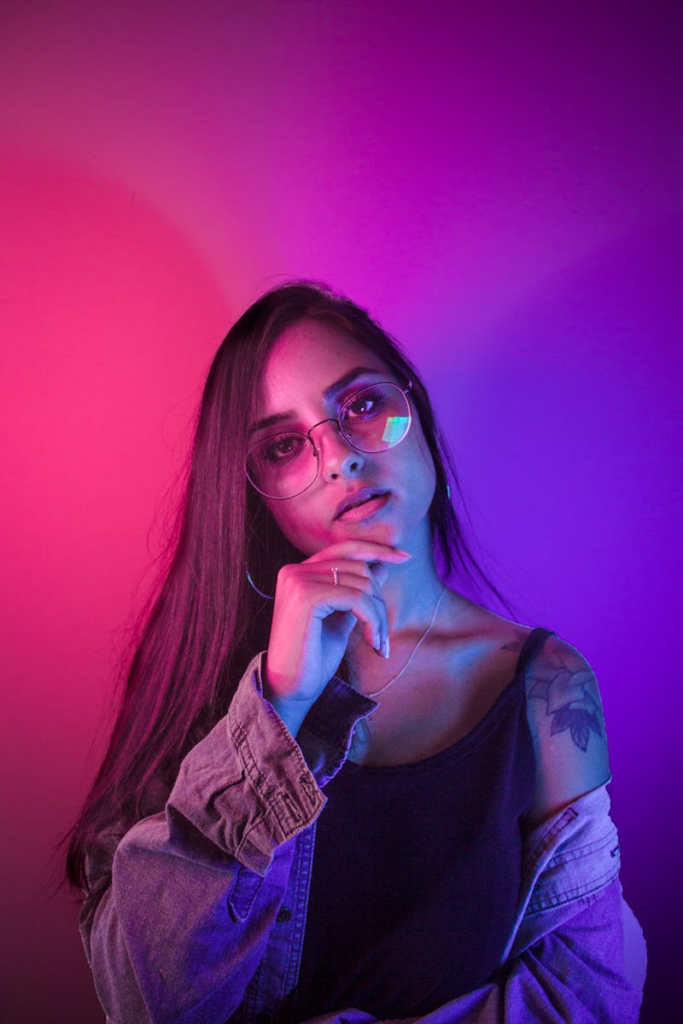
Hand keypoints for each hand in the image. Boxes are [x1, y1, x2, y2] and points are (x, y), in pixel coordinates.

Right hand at [264, 541, 410, 733]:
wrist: (290, 690)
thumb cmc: (313, 658)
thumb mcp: (341, 619)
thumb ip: (356, 591)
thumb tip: (381, 565)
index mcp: (299, 572)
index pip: (345, 548)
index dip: (377, 549)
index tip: (404, 557)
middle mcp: (294, 570)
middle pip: (359, 568)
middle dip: (380, 601)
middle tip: (383, 637)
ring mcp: (297, 580)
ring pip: (362, 584)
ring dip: (379, 617)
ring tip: (378, 644)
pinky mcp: (305, 596)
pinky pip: (356, 598)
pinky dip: (372, 621)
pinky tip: (372, 644)